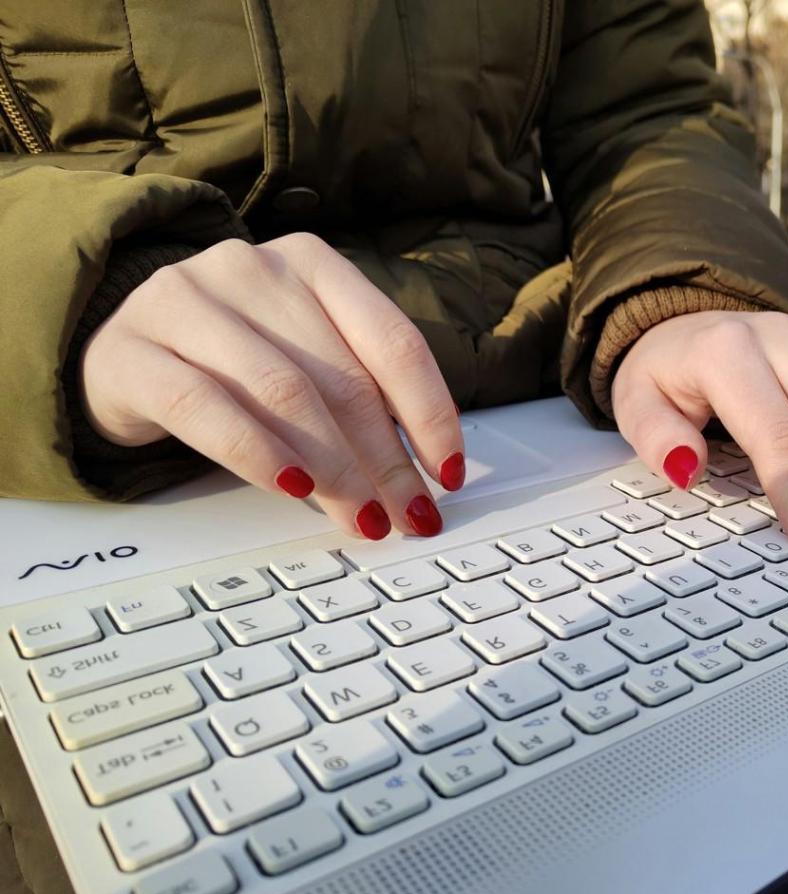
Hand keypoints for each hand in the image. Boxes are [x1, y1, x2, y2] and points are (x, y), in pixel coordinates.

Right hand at [80, 234, 464, 539]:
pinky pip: (205, 408)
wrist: (120, 350)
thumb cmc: (229, 361)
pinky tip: (290, 489)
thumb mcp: (303, 357)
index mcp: (311, 264)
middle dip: (386, 459)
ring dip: (334, 468)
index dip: (430, 412)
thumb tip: (424, 476)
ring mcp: (185, 303)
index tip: (448, 471)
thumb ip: (359, 395)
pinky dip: (257, 454)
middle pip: (342, 376)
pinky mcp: (133, 352)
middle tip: (409, 514)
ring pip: (282, 392)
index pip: (393, 341)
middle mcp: (250, 269)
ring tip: (362, 517)